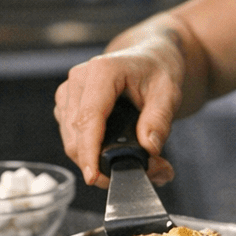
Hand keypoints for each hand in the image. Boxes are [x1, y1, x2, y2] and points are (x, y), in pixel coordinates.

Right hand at [54, 45, 181, 187]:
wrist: (149, 58)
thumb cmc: (157, 70)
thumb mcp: (169, 92)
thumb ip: (160, 120)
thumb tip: (149, 148)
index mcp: (102, 71)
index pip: (88, 118)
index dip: (89, 151)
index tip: (94, 177)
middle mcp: (78, 80)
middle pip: (76, 136)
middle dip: (103, 163)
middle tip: (147, 171)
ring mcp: (68, 94)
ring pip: (72, 142)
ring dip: (99, 161)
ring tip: (140, 161)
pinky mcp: (66, 107)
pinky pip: (73, 139)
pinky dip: (93, 153)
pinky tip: (119, 151)